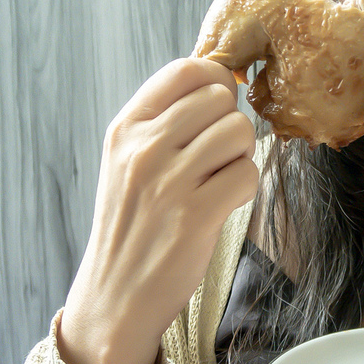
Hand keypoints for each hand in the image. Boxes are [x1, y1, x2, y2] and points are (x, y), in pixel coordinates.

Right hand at [58, 58, 258, 363]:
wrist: (115, 294)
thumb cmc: (133, 222)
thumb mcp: (129, 159)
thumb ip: (165, 119)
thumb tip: (218, 79)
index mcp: (126, 127)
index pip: (187, 69)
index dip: (215, 81)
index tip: (216, 107)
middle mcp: (144, 148)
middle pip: (221, 98)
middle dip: (230, 123)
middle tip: (217, 155)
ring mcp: (169, 181)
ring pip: (240, 131)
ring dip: (241, 154)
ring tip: (219, 178)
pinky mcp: (195, 215)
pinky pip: (248, 173)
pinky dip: (245, 187)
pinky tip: (223, 202)